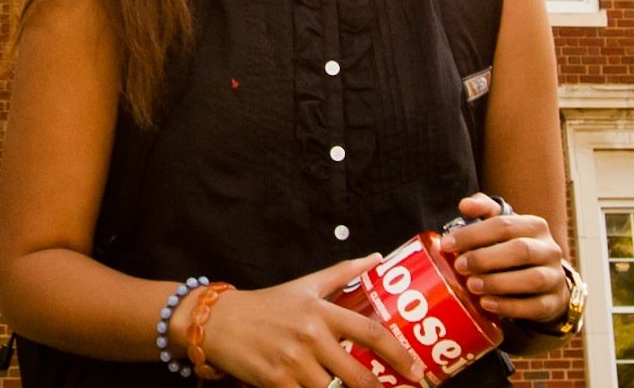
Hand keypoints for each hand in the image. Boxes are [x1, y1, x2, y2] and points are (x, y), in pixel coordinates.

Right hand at [196, 255, 426, 387]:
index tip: (415, 372)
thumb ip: (342, 273)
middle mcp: (310, 335)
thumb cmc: (266, 304)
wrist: (218, 322)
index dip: (398, 355)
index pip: (370, 332)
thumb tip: (377, 257)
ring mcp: (292, 361)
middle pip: (357, 373)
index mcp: (321, 310)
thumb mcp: (304, 284)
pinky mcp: (275, 381)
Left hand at [440, 194, 572, 325]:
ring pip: (531, 279)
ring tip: (472, 286)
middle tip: (459, 266)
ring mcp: (555, 277)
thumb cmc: (515, 251)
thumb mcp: (503, 228)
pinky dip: (508, 306)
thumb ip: (484, 212)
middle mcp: (549, 250)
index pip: (504, 225)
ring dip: (498, 282)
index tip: (446, 244)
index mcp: (535, 226)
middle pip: (520, 250)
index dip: (473, 233)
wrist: (546, 283)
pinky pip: (533, 306)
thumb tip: (464, 205)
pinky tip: (486, 304)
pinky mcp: (552, 303)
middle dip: (485, 258)